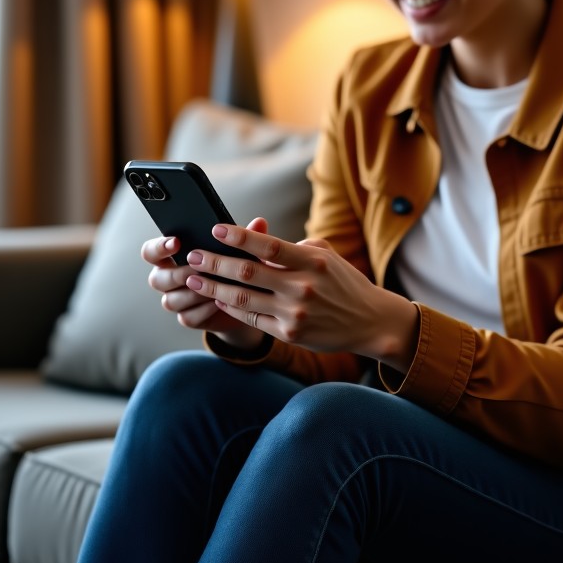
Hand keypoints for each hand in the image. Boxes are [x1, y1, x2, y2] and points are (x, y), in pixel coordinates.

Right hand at [140, 222, 265, 351]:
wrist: (245, 300)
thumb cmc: (235, 267)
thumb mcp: (239, 250)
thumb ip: (245, 236)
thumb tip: (259, 222)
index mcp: (173, 256)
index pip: (151, 251)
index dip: (159, 247)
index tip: (177, 242)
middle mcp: (169, 278)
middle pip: (156, 279)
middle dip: (178, 274)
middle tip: (197, 269)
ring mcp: (176, 300)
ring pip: (171, 300)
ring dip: (193, 293)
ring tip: (214, 286)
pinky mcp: (188, 318)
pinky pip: (188, 317)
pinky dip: (204, 310)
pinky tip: (218, 303)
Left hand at [184, 221, 419, 371]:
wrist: (369, 321)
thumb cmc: (344, 282)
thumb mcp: (327, 257)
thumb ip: (295, 248)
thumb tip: (259, 241)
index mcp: (312, 261)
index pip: (268, 245)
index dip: (240, 237)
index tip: (216, 229)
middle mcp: (302, 286)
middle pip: (247, 272)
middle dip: (214, 262)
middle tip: (193, 255)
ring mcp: (295, 312)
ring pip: (242, 298)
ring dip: (213, 287)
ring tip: (193, 279)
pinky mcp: (290, 333)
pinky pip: (252, 318)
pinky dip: (231, 307)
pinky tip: (217, 298)